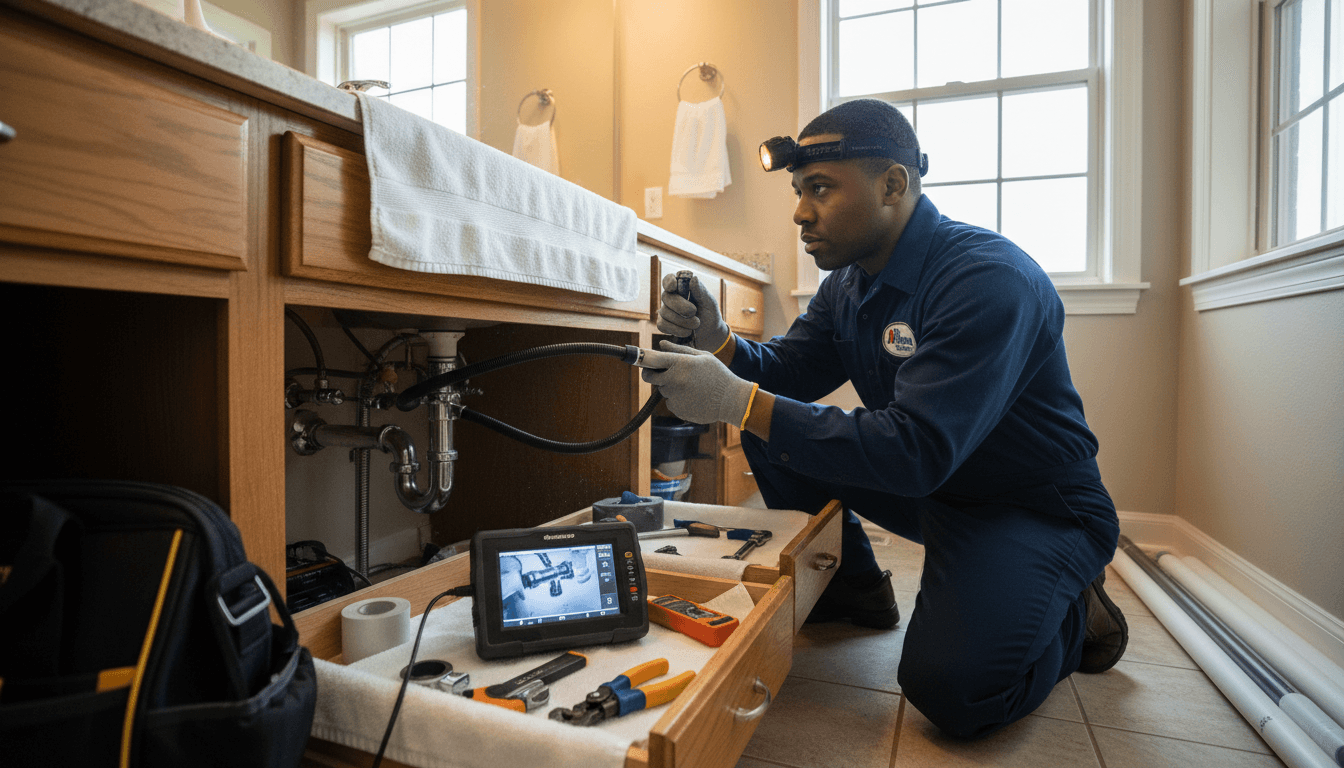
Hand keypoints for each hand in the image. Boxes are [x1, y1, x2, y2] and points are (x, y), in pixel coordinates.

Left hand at [640, 341, 755, 425]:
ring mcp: (675, 396)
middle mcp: (674, 380)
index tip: (635, 358)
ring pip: (663, 390)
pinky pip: (670, 403)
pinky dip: (677, 400)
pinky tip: (693, 397)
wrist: (731, 400)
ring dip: (671, 387)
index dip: (642, 359)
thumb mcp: (702, 356)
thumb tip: (660, 344)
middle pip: (650, 377)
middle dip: (653, 374)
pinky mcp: (677, 410)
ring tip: (691, 386)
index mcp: (680, 363)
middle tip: (665, 373)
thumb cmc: (718, 374)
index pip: (652, 359)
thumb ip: (678, 350)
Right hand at [657, 273, 730, 352]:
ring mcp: (665, 311)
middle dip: (680, 306)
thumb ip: (701, 291)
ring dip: (682, 321)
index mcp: (681, 287)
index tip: (673, 285)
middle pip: (666, 297)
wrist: (710, 333)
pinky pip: (663, 325)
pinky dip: (677, 330)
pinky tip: (688, 332)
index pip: (669, 279)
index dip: (669, 281)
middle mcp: (671, 297)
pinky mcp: (663, 324)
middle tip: (694, 312)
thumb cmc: (709, 313)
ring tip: (696, 324)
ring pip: (664, 313)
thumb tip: (693, 278)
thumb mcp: (709, 301)